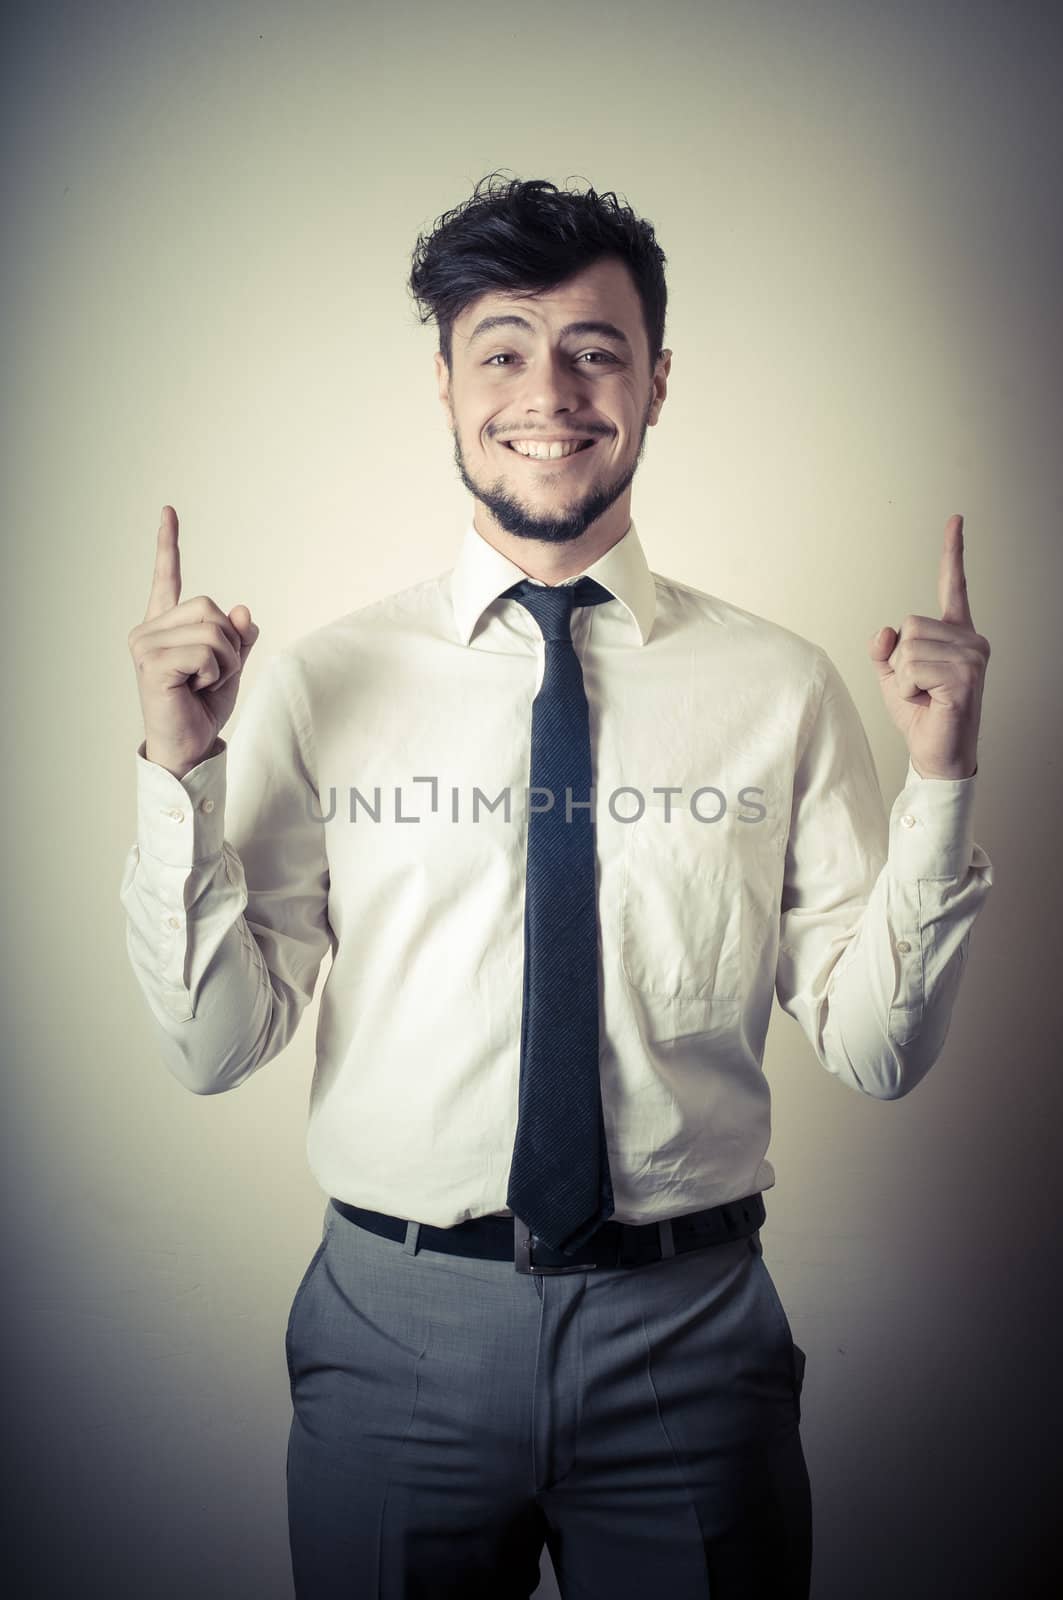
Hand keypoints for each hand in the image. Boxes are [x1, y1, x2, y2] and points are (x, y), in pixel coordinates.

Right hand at [127, 506, 258, 775]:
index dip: (168, 545)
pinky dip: (215, 673)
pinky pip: (206, 652)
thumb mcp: (230, 666)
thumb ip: (236, 636)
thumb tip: (242, 610)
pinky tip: (196, 689)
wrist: (188, 748)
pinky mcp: (152, 664)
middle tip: (212, 676)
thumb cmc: (202, 709)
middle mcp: (149, 630)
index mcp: (165, 627)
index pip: (167, 578)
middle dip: (228, 644)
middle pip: (209, 608)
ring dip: (224, 661)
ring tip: (204, 684)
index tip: (168, 511)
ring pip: (212, 629)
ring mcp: (146, 645)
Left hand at [868, 514, 989, 779]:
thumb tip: (886, 629)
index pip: (952, 586)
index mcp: (956, 634)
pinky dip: (908, 688)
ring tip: (925, 696)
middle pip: (909, 625)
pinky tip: (929, 702)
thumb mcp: (891, 675)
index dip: (953, 552)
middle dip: (900, 660)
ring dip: (904, 677)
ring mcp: (972, 658)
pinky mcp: (965, 677)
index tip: (956, 519)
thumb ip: (884, 647)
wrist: (936, 752)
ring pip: (908, 647)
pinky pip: (912, 667)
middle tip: (919, 687)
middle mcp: (971, 640)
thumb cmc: (920, 713)